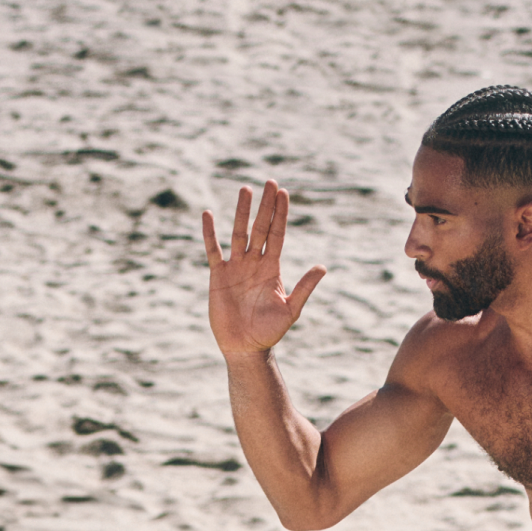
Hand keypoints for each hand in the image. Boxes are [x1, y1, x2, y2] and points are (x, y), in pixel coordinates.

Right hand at [202, 180, 325, 360]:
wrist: (245, 348)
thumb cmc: (269, 332)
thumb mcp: (291, 310)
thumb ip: (304, 288)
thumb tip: (323, 267)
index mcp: (272, 268)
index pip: (277, 234)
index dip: (280, 214)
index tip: (283, 193)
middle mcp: (254, 263)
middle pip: (260, 228)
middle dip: (265, 206)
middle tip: (269, 182)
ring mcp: (236, 267)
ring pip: (239, 233)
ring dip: (242, 212)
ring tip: (246, 189)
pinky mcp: (218, 276)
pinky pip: (213, 250)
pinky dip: (210, 234)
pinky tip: (208, 214)